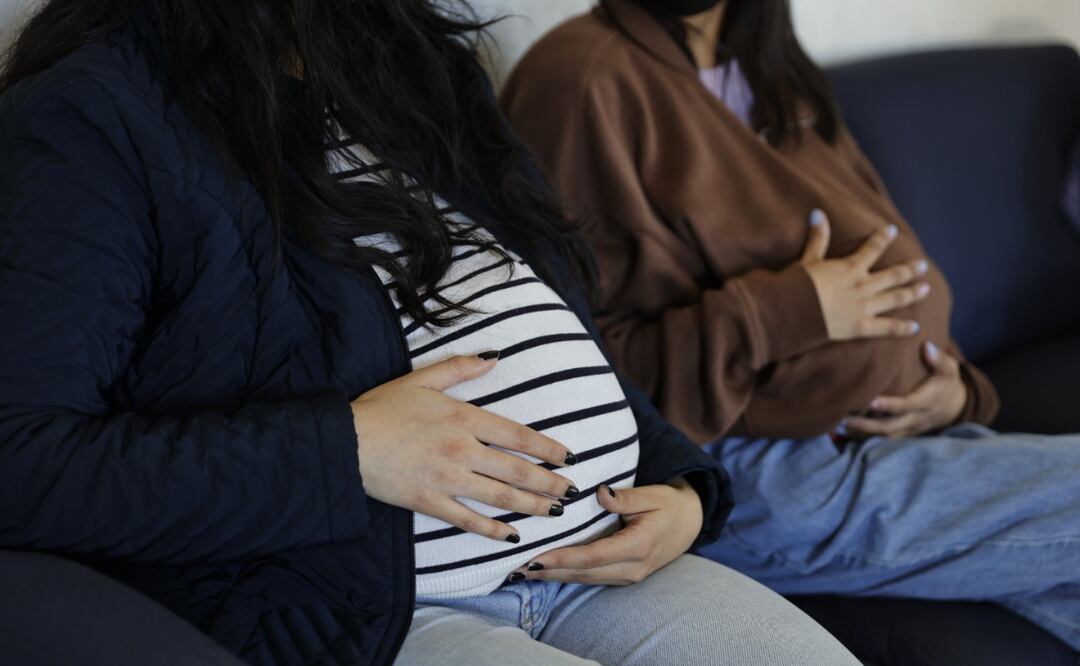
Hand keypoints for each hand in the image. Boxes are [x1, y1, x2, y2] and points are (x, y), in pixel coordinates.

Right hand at [351, 353, 578, 542]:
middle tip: (572, 493)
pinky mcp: (430, 502)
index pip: (518, 436)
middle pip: (517, 470)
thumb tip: (494, 357)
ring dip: (531, 506)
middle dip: (549, 483)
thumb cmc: (383, 408)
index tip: (569, 458)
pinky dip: (492, 530)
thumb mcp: (422, 379)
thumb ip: (460, 367)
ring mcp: (448, 479)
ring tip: (554, 513)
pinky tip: (512, 537)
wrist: (347, 441)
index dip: (548, 449)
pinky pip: (468, 520)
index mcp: (464, 418)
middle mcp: (463, 451)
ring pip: (500, 497)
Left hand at [509, 478, 702, 584]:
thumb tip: (600, 493)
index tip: (536, 558)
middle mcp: (631, 568)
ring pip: (583, 578)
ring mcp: (627, 576)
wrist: (689, 523)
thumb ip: (625, 497)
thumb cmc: (668, 504)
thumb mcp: (652, 495)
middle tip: (515, 568)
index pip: (593, 556)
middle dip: (548, 572)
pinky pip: (589, 577)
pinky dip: (565, 575)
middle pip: (583, 573)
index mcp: (638, 547)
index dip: (563, 559)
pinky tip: (543, 571)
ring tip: (521, 572)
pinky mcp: (622, 576)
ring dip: (552, 576)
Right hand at [801, 209, 930, 340]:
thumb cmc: (797, 285)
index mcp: (851, 267)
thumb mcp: (808, 259)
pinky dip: (902, 327)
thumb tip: (817, 213)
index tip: (893, 231)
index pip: (873, 248)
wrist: (792, 311)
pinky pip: (887, 327)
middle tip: (922, 265)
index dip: (883, 237)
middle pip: (893, 275)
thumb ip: (818, 238)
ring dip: (913, 293)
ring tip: (926, 288)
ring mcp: (864, 307)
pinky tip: (916, 327)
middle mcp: (863, 285)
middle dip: (910, 269)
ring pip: (896, 298)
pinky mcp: (860, 327)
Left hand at [841, 341, 967, 438]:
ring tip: (838, 425)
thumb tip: (927, 345)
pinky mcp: (904, 432)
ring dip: (861, 433)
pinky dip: (864, 437)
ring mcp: (909, 428)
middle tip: (844, 417)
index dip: (890, 405)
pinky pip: (884, 439)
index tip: (871, 400)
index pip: (906, 405)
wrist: (955, 406)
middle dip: (866, 425)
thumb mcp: (948, 368)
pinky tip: (844, 432)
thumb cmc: (946, 382)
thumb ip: (938, 358)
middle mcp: (916, 418)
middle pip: (890, 426)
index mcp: (926, 401)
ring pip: (885, 436)